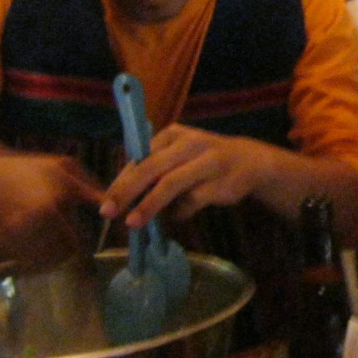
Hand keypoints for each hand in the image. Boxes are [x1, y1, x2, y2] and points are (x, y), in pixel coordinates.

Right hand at [0, 145, 102, 265]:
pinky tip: (26, 241)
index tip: (73, 232)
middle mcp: (29, 229)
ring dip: (46, 257)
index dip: (76, 240)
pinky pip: (21, 263)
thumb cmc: (25, 170)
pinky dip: (27, 258)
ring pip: (41, 264)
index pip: (74, 244)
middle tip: (58, 235)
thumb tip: (118, 211)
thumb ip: (92, 191)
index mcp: (49, 209)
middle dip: (62, 249)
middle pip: (59, 258)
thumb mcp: (63, 170)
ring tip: (43, 238)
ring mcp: (10, 241)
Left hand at [101, 124, 275, 228]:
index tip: (106, 200)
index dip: (121, 180)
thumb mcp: (178, 155)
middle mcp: (188, 144)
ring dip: (149, 205)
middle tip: (108, 211)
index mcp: (172, 135)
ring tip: (133, 223)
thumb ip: (154, 170)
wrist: (251, 161)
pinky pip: (191, 201)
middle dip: (126, 190)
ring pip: (170, 184)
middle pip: (151, 167)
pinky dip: (179, 212)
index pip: (139, 157)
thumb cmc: (204, 160)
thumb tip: (121, 198)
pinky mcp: (219, 182)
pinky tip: (176, 217)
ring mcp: (206, 162)